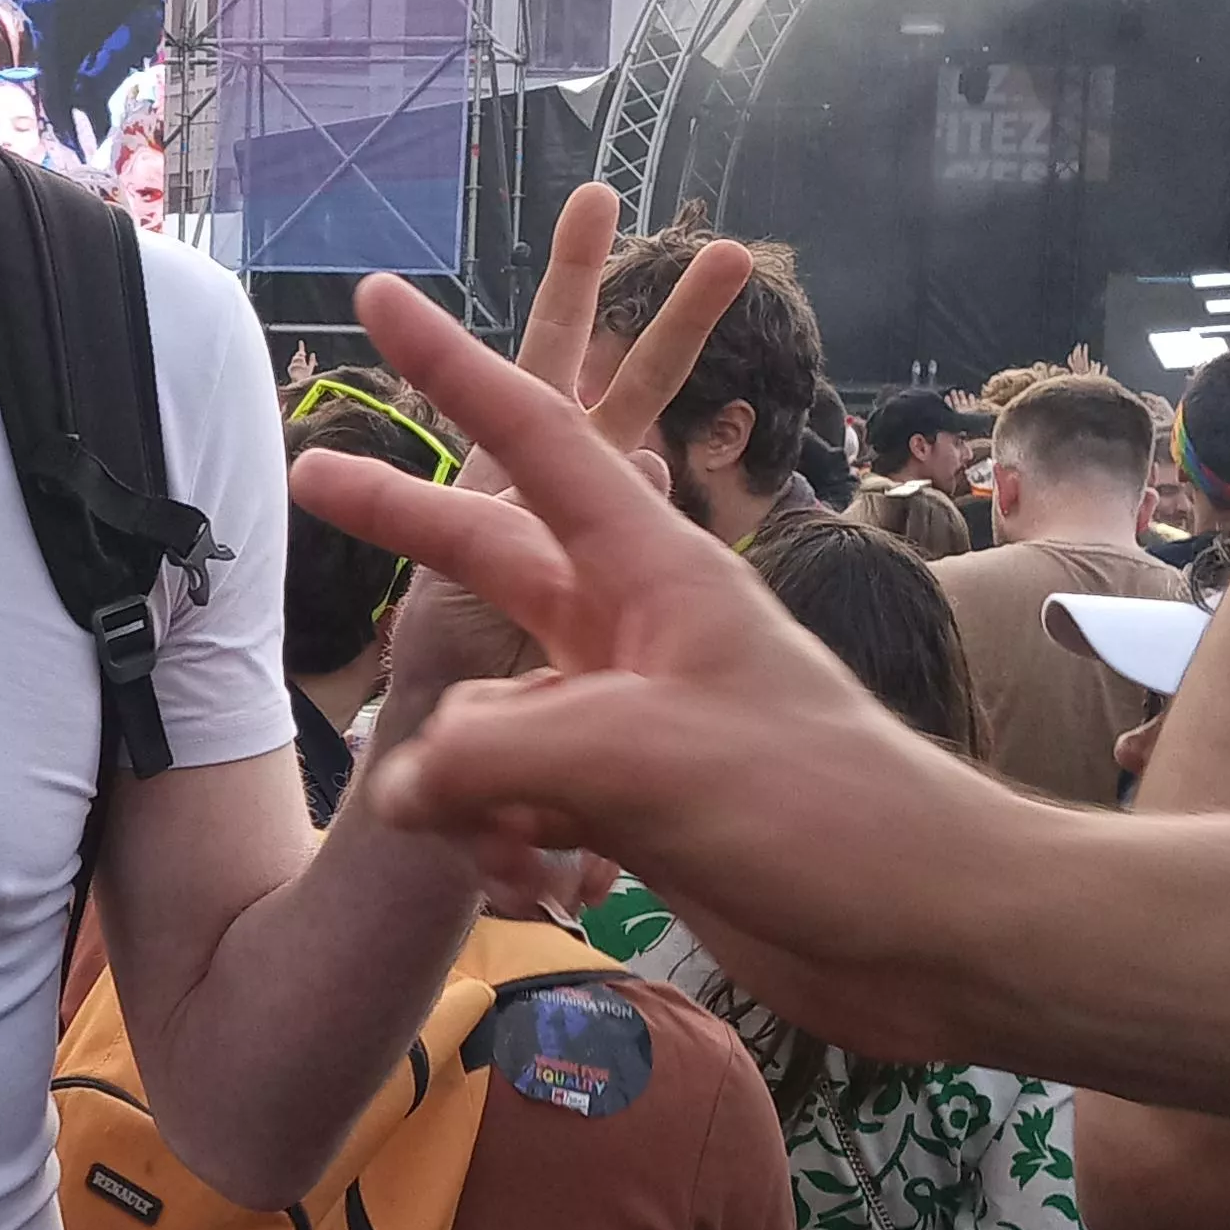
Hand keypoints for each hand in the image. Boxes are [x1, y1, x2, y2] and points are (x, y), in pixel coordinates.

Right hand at [356, 192, 751, 912]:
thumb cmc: (822, 809)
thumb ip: (495, 748)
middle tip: (309, 470)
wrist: (920, 930)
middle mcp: (633, 630)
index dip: (456, 370)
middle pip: (487, 556)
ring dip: (473, 785)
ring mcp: (625, 717)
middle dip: (407, 527)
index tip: (381, 300)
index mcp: (655, 573)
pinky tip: (552, 886)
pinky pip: (515, 794)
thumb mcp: (640, 759)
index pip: (539, 442)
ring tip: (531, 852)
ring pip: (486, 715)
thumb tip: (405, 779)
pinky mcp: (625, 802)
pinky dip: (509, 837)